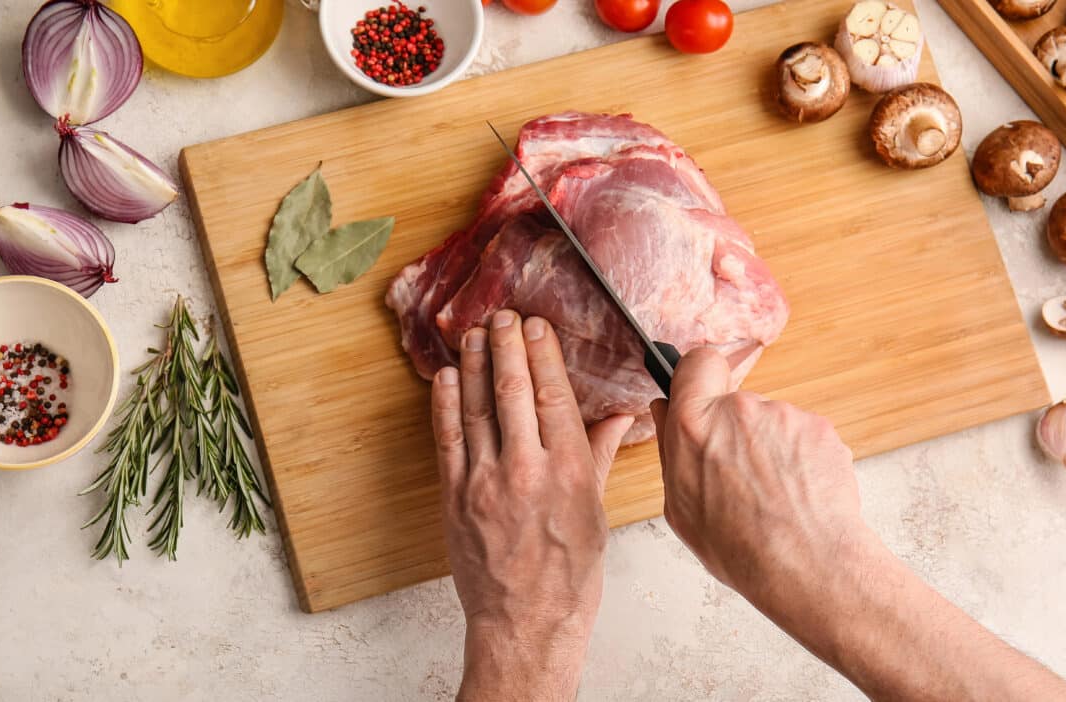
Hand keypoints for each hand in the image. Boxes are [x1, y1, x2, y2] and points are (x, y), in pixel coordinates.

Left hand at [431, 310, 632, 701]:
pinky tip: (447, 378)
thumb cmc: (569, 576)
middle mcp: (527, 471)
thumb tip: (618, 418)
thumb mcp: (596, 513)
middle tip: (503, 316)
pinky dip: (446, 406)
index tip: (536, 327)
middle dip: (507, 347)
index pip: (553, 397)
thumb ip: (601, 457)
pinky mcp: (456, 499)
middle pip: (514, 393)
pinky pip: (448, 441)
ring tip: (473, 334)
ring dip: (475, 366)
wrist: (527, 623)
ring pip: (478, 410)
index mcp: (569, 472)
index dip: (542, 355)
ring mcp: (486, 484)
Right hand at [650, 347, 865, 608]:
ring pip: (771, 424)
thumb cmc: (742, 547)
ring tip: (775, 496)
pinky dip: (802, 460)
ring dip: (771, 450)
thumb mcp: (681, 508)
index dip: (699, 376)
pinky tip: (800, 495)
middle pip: (734, 404)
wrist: (808, 564)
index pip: (696, 364)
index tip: (702, 394)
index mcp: (695, 426)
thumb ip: (671, 450)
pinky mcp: (819, 428)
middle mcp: (739, 410)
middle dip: (737, 432)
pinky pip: (803, 436)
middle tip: (742, 478)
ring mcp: (784, 416)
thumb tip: (665, 412)